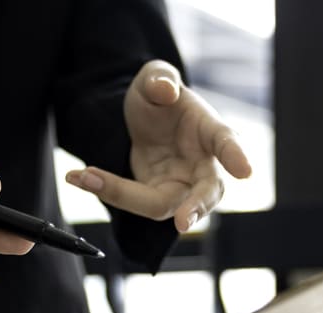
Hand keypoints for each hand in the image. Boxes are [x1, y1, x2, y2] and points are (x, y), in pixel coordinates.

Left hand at [65, 60, 252, 232]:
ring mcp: (179, 186)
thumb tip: (165, 91)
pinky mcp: (155, 196)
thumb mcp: (154, 78)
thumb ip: (160, 80)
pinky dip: (105, 190)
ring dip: (124, 195)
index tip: (245, 171)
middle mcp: (200, 166)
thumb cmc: (160, 97)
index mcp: (209, 131)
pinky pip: (133, 201)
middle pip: (206, 193)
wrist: (145, 117)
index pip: (226, 142)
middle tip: (184, 222)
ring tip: (86, 175)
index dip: (236, 155)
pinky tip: (77, 176)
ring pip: (162, 206)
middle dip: (197, 208)